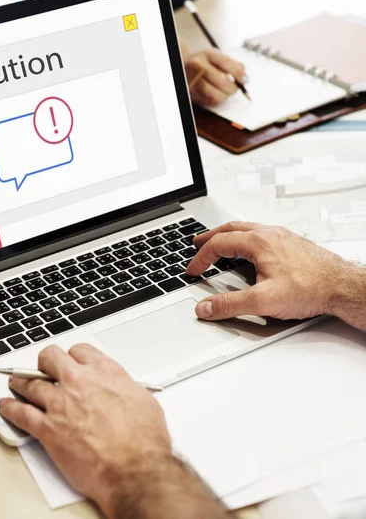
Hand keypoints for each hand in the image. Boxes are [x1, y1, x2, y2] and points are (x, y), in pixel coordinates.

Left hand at [0, 344, 170, 516]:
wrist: (134, 470)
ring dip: (21, 382)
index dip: (72, 356)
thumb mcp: (143, 400)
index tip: (70, 361)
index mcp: (104, 372)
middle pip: (50, 358)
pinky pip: (21, 414)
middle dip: (44, 361)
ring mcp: (60, 404)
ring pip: (31, 383)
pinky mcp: (47, 429)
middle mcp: (79, 382)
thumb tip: (121, 388)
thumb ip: (124, 388)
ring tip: (16, 382)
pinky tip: (7, 406)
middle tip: (41, 367)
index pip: (80, 350)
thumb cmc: (144, 441)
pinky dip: (10, 409)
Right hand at [184, 48, 245, 105]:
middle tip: (234, 89)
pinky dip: (214, 100)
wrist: (182, 65)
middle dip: (232, 88)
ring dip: (224, 95)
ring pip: (214, 93)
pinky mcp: (189, 91)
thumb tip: (244, 79)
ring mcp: (192, 79)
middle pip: (221, 80)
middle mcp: (198, 65)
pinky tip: (216, 96)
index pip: (227, 63)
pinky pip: (206, 100)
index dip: (238, 73)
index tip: (244, 80)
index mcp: (207, 54)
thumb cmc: (203, 62)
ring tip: (226, 93)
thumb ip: (232, 64)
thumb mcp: (216, 56)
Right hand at [187, 221, 365, 328]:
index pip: (218, 244)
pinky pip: (262, 234)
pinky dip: (246, 239)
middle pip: (231, 229)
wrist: (344, 287)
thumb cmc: (311, 289)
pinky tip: (250, 250)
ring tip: (220, 243)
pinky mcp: (292, 243)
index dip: (201, 258)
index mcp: (258, 242)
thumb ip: (230, 304)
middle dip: (210, 237)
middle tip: (197, 243)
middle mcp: (269, 234)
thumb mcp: (263, 301)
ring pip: (247, 229)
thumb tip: (205, 307)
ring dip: (228, 235)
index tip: (193, 270)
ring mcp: (282, 237)